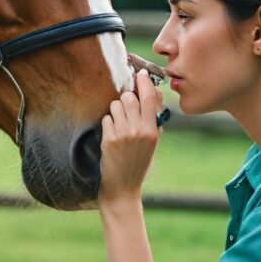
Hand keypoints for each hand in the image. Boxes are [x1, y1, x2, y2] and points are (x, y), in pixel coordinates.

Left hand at [99, 69, 163, 203]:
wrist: (123, 188)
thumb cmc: (139, 162)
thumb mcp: (152, 141)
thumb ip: (154, 117)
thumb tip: (154, 92)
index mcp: (153, 130)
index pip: (150, 98)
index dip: (144, 82)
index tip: (141, 73)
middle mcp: (139, 131)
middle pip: (129, 97)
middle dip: (125, 98)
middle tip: (125, 108)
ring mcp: (123, 135)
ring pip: (115, 105)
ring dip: (115, 111)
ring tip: (118, 125)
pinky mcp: (109, 140)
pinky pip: (106, 118)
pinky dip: (107, 124)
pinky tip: (111, 136)